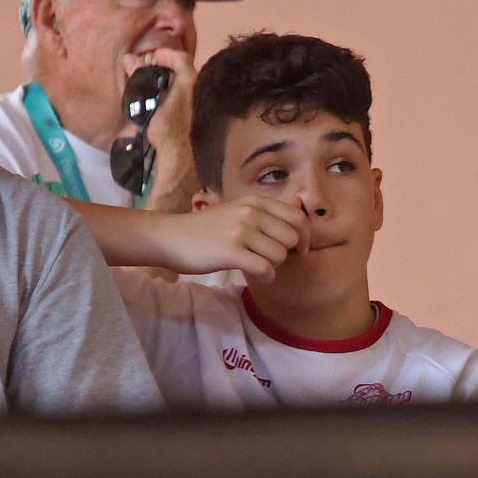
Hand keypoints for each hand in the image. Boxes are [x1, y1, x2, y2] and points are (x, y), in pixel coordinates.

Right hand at [123, 47, 197, 209]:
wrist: (185, 162)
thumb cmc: (168, 130)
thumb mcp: (150, 102)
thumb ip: (140, 78)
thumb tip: (129, 58)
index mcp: (192, 80)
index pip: (180, 57)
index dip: (165, 54)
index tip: (151, 58)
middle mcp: (203, 87)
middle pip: (185, 70)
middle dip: (167, 69)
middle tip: (150, 72)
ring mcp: (205, 102)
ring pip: (188, 85)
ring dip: (172, 83)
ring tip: (154, 88)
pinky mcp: (204, 116)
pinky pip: (191, 98)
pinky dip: (178, 96)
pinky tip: (166, 105)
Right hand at [160, 195, 311, 280]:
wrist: (172, 237)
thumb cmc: (208, 228)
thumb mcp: (240, 210)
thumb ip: (270, 209)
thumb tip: (299, 203)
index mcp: (256, 202)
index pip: (298, 217)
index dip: (305, 236)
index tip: (300, 249)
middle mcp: (251, 213)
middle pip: (292, 238)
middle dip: (287, 253)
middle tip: (272, 258)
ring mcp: (240, 231)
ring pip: (280, 255)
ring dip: (273, 265)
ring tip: (258, 264)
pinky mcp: (230, 252)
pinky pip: (264, 268)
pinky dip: (266, 276)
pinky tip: (259, 275)